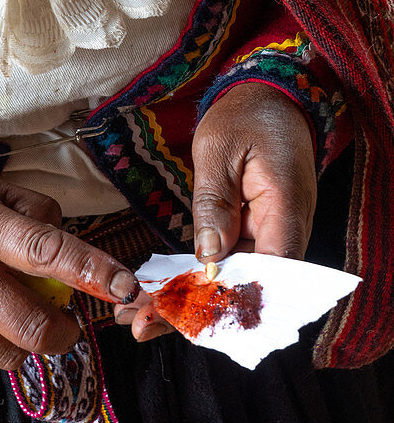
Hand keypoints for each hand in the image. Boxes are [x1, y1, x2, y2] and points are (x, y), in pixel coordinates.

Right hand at [0, 168, 139, 387]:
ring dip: (20, 342)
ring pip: (8, 354)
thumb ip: (32, 209)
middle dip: (62, 331)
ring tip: (2, 317)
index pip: (48, 251)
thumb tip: (67, 239)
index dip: (92, 271)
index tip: (127, 288)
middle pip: (34, 325)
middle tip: (63, 323)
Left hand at [113, 82, 316, 339]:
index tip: (181, 317)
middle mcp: (286, 233)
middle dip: (194, 312)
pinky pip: (230, 264)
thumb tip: (207, 257)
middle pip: (245, 289)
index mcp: (285, 211)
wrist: (270, 97)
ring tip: (137, 317)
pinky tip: (161, 292)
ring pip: (233, 281)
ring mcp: (272, 235)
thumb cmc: (246, 116)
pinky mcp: (256, 233)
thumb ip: (214, 201)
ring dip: (189, 301)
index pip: (265, 275)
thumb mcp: (219, 149)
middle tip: (141, 325)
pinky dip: (196, 279)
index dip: (223, 301)